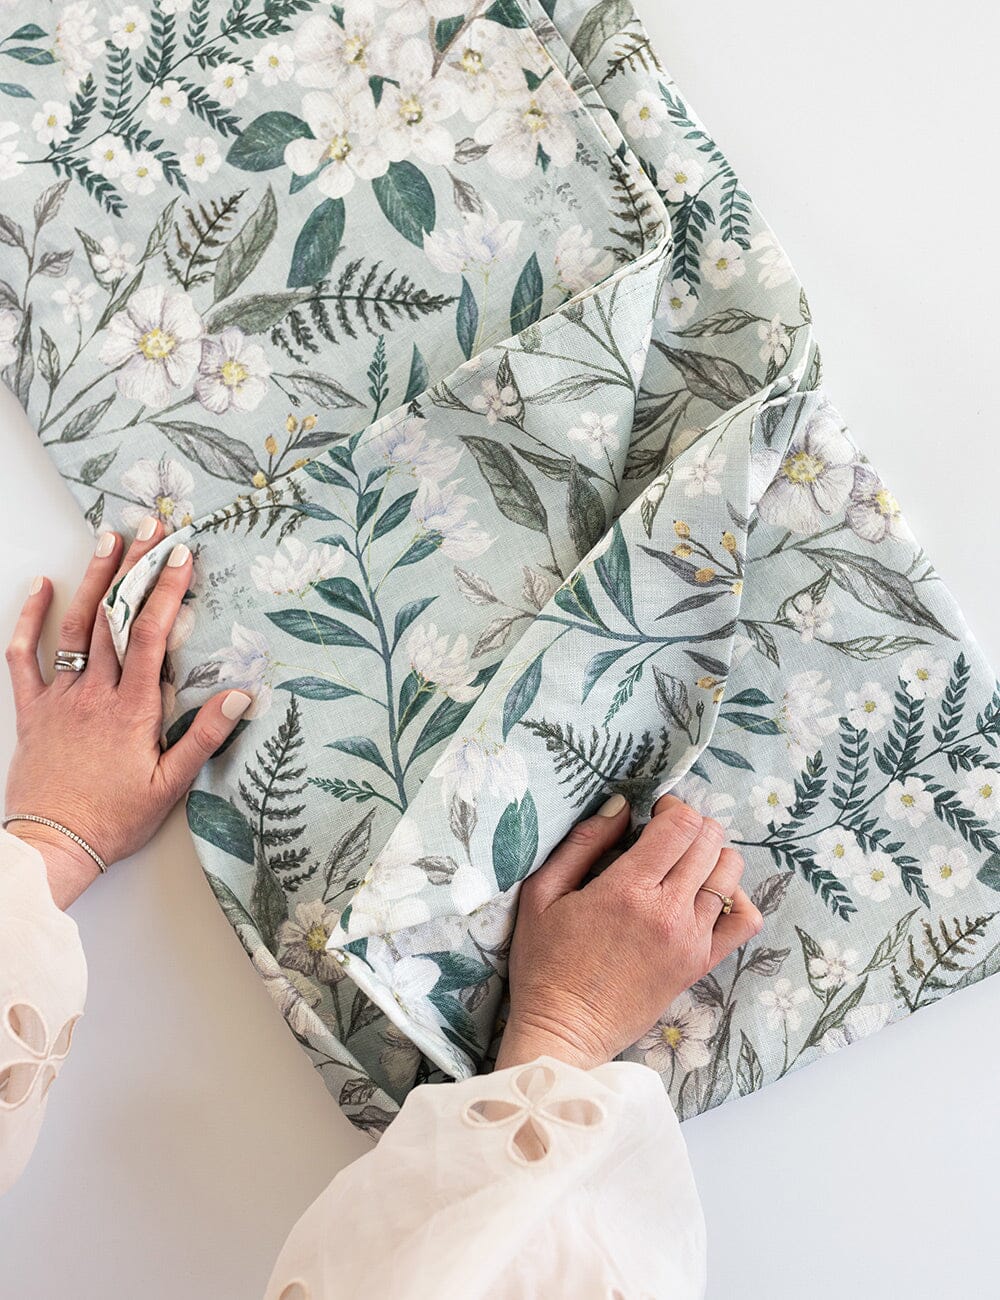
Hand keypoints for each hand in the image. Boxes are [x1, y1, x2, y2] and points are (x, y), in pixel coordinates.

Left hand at [4, 520, 251, 908]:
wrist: (52, 845)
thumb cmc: (115, 819)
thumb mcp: (171, 785)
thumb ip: (203, 736)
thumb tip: (240, 695)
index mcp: (132, 708)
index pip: (151, 634)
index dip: (165, 590)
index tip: (181, 555)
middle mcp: (95, 693)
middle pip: (115, 616)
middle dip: (134, 567)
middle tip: (149, 527)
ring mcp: (60, 697)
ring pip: (75, 626)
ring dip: (92, 578)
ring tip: (106, 539)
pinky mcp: (33, 710)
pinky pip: (24, 656)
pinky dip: (30, 620)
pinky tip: (40, 588)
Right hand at [496, 793, 762, 1071]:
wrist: (565, 1032)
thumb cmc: (545, 963)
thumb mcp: (543, 893)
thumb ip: (583, 843)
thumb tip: (622, 807)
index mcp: (628, 890)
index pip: (680, 825)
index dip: (671, 807)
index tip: (652, 813)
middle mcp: (668, 911)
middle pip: (709, 841)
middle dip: (690, 826)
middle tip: (664, 836)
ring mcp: (690, 940)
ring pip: (729, 873)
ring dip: (711, 856)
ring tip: (683, 865)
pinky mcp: (700, 964)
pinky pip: (744, 921)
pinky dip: (736, 898)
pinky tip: (708, 896)